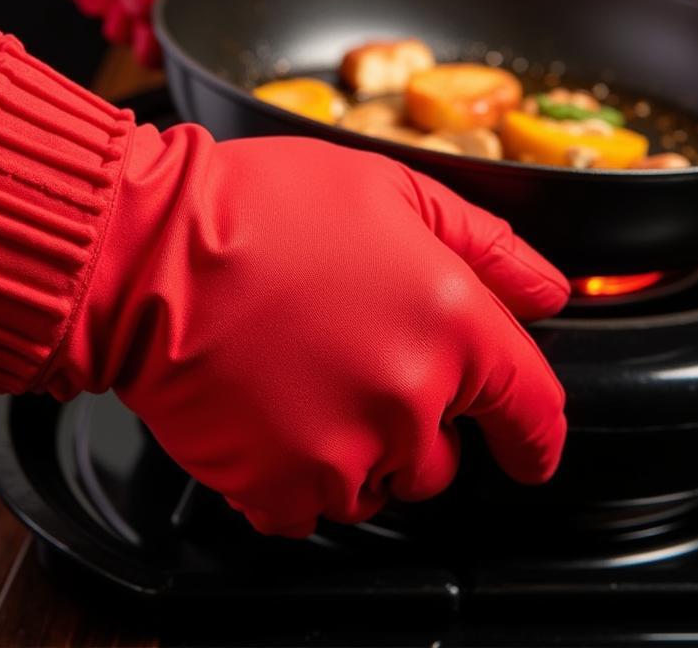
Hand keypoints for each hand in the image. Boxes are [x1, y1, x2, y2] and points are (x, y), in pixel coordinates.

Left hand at [0, 0, 316, 65]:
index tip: (215, 4)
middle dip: (205, 23)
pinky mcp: (156, 3)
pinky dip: (134, 36)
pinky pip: (157, 42)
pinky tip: (118, 9)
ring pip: (199, 35)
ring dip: (163, 35)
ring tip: (132, 9)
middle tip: (161, 5)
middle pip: (246, 12)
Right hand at [0, 22, 567, 537]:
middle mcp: (409, 397)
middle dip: (413, 423)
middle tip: (350, 366)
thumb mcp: (387, 188)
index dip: (535, 434)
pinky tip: (264, 414)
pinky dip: (294, 475)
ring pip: (379, 488)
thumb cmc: (259, 206)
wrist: (149, 250)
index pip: (531, 408)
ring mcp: (344, 452)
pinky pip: (310, 509)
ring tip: (298, 381)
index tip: (526, 447)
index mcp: (449, 322)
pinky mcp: (277, 487)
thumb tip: (548, 291)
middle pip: (444, 458)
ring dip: (353, 451)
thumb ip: (484, 243)